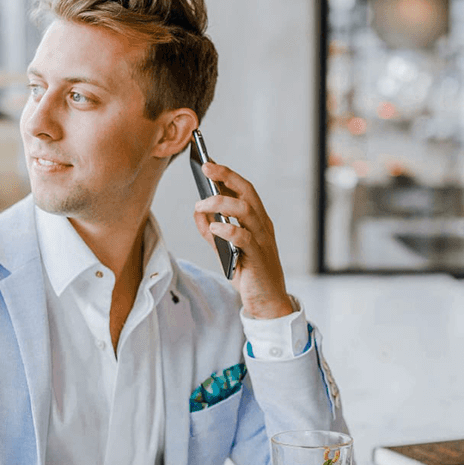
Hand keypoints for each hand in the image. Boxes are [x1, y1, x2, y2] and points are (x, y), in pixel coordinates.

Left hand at [193, 162, 291, 318]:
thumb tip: (197, 211)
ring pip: (245, 210)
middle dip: (226, 176)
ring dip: (220, 202)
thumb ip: (211, 231)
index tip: (209, 162)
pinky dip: (228, 229)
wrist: (266, 302)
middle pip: (247, 192)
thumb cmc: (248, 273)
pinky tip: (213, 226)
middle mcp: (262, 226)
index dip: (227, 174)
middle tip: (206, 167)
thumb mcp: (225, 249)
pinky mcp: (257, 257)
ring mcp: (262, 240)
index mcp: (257, 221)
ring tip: (200, 204)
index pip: (244, 190)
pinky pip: (244, 237)